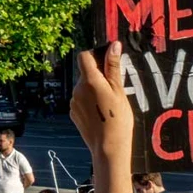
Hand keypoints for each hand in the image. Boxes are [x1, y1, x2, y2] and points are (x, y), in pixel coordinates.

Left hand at [70, 43, 135, 171]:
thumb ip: (113, 66)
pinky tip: (101, 113)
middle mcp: (78, 89)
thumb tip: (114, 45)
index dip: (95, 55)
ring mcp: (74, 102)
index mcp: (90, 81)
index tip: (107, 63)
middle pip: (85, 73)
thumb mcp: (119, 90)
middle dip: (98, 75)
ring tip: (108, 104)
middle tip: (114, 88)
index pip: (84, 56)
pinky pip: (81, 100)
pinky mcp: (73, 113)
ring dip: (94, 89)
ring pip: (83, 87)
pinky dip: (89, 102)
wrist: (108, 147)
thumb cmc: (118, 119)